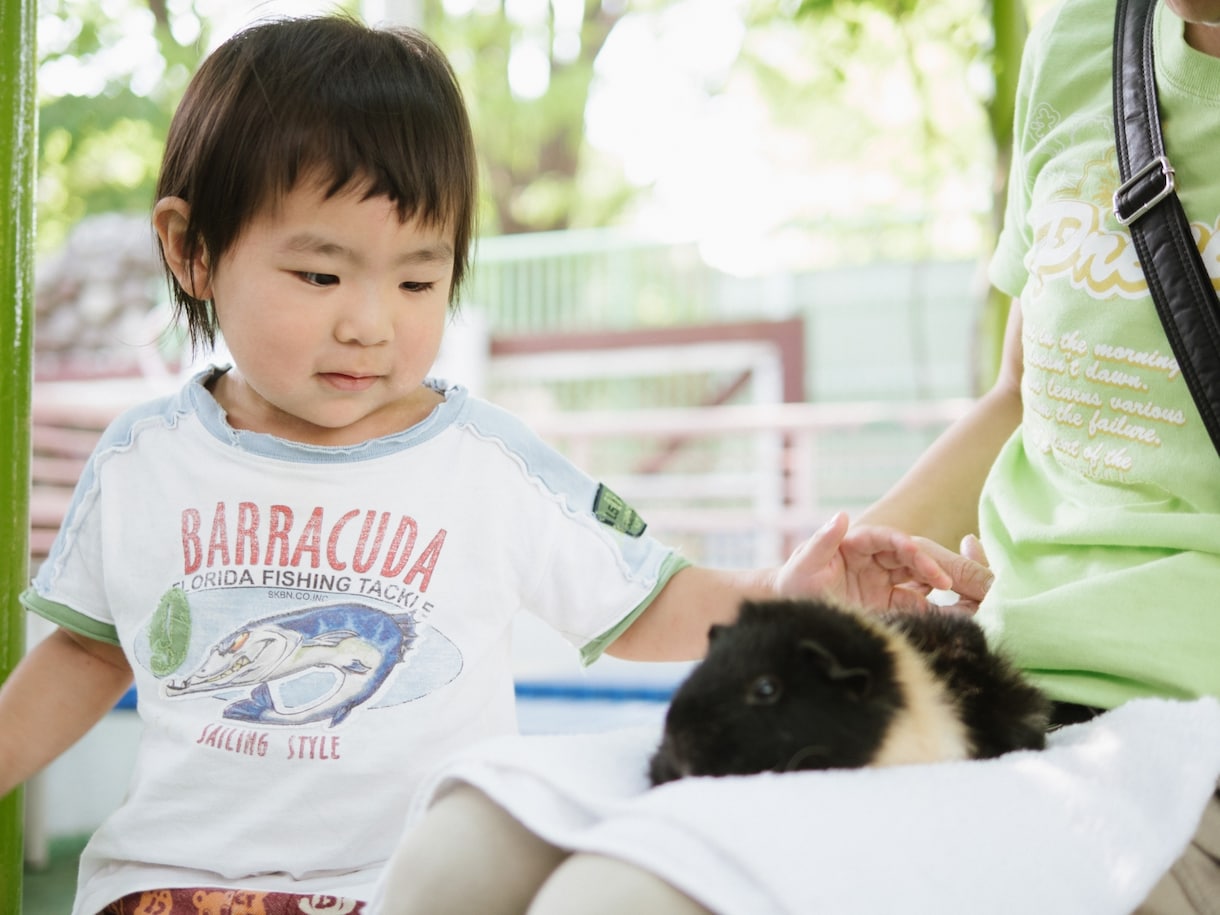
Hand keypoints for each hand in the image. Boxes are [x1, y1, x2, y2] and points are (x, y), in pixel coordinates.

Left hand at [774, 513, 987, 612]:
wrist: (789, 610)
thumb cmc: (794, 582)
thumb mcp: (805, 563)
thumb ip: (822, 541)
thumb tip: (841, 515)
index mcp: (857, 543)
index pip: (887, 539)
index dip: (904, 546)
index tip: (918, 556)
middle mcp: (874, 559)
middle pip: (908, 557)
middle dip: (928, 567)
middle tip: (948, 583)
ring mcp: (883, 581)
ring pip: (917, 579)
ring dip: (934, 586)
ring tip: (954, 597)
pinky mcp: (888, 603)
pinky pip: (915, 604)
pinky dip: (931, 609)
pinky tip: (946, 617)